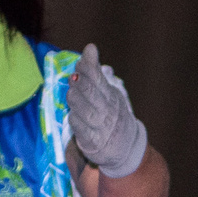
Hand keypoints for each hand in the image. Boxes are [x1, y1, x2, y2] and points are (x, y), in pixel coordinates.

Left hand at [66, 43, 148, 178]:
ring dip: (75, 100)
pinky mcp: (93, 143)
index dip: (88, 66)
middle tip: (73, 77)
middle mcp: (108, 111)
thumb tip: (89, 47)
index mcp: (112, 97)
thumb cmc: (112, 116)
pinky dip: (75, 119)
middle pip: (92, 93)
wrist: (125, 149)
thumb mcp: (108, 93)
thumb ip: (96, 73)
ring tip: (71, 94)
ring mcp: (101, 128)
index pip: (98, 78)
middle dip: (80, 82)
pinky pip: (80, 129)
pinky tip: (73, 114)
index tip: (81, 60)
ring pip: (84, 111)